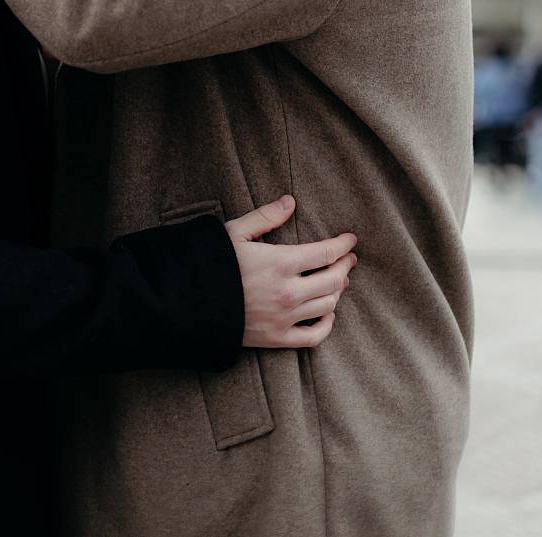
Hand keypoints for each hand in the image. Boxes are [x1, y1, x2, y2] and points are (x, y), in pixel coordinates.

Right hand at [225, 196, 357, 348]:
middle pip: (333, 280)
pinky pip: (315, 336)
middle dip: (345, 266)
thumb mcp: (235, 232)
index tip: (351, 240)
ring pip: (328, 305)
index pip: (325, 253)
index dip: (342, 245)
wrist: (190, 304)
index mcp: (280, 262)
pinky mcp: (278, 338)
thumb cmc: (212, 263)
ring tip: (338, 280)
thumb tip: (290, 201)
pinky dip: (328, 324)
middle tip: (348, 258)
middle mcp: (288, 292)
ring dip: (338, 291)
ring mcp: (285, 318)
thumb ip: (265, 217)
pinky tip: (328, 313)